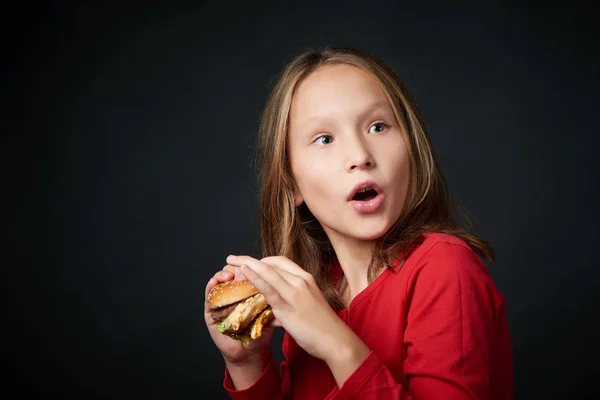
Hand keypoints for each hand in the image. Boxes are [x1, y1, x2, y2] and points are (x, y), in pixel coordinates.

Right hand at [204, 265, 273, 365]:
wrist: (251, 353)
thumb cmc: (260, 331)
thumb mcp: (267, 311)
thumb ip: (269, 297)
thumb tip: (276, 281)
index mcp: (245, 292)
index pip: (243, 272)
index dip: (247, 266)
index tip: (253, 264)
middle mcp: (232, 295)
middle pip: (229, 273)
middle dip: (234, 268)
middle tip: (240, 269)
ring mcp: (220, 303)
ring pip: (217, 283)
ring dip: (221, 275)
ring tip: (228, 275)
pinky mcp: (211, 314)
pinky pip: (208, 299)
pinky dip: (210, 289)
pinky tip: (213, 283)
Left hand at [225, 255, 354, 362]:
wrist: (335, 340)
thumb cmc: (322, 328)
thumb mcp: (305, 309)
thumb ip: (286, 309)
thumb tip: (271, 315)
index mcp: (306, 279)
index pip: (280, 262)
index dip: (261, 260)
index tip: (248, 263)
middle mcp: (301, 280)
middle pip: (270, 263)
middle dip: (249, 260)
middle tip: (232, 259)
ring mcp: (295, 292)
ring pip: (267, 272)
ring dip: (246, 265)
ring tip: (230, 262)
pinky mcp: (288, 305)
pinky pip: (267, 288)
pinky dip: (254, 277)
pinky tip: (243, 273)